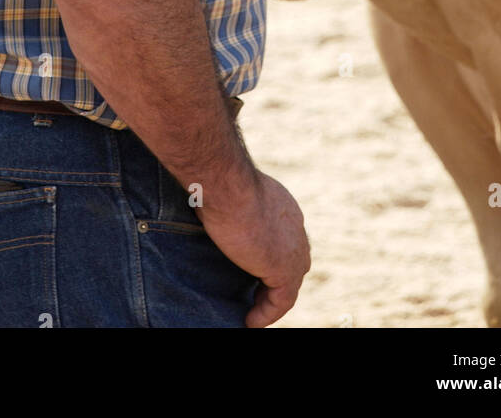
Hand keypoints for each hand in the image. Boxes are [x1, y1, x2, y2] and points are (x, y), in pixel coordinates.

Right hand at [196, 169, 310, 326]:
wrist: (227, 183)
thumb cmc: (220, 180)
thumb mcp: (227, 191)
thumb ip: (228, 202)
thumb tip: (205, 201)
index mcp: (283, 207)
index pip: (285, 238)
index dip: (271, 255)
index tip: (252, 268)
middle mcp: (295, 227)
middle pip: (293, 261)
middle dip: (276, 279)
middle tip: (254, 292)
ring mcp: (293, 248)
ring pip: (289, 284)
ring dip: (271, 299)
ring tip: (251, 311)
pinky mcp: (285, 269)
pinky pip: (282, 301)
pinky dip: (267, 313)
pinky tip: (249, 320)